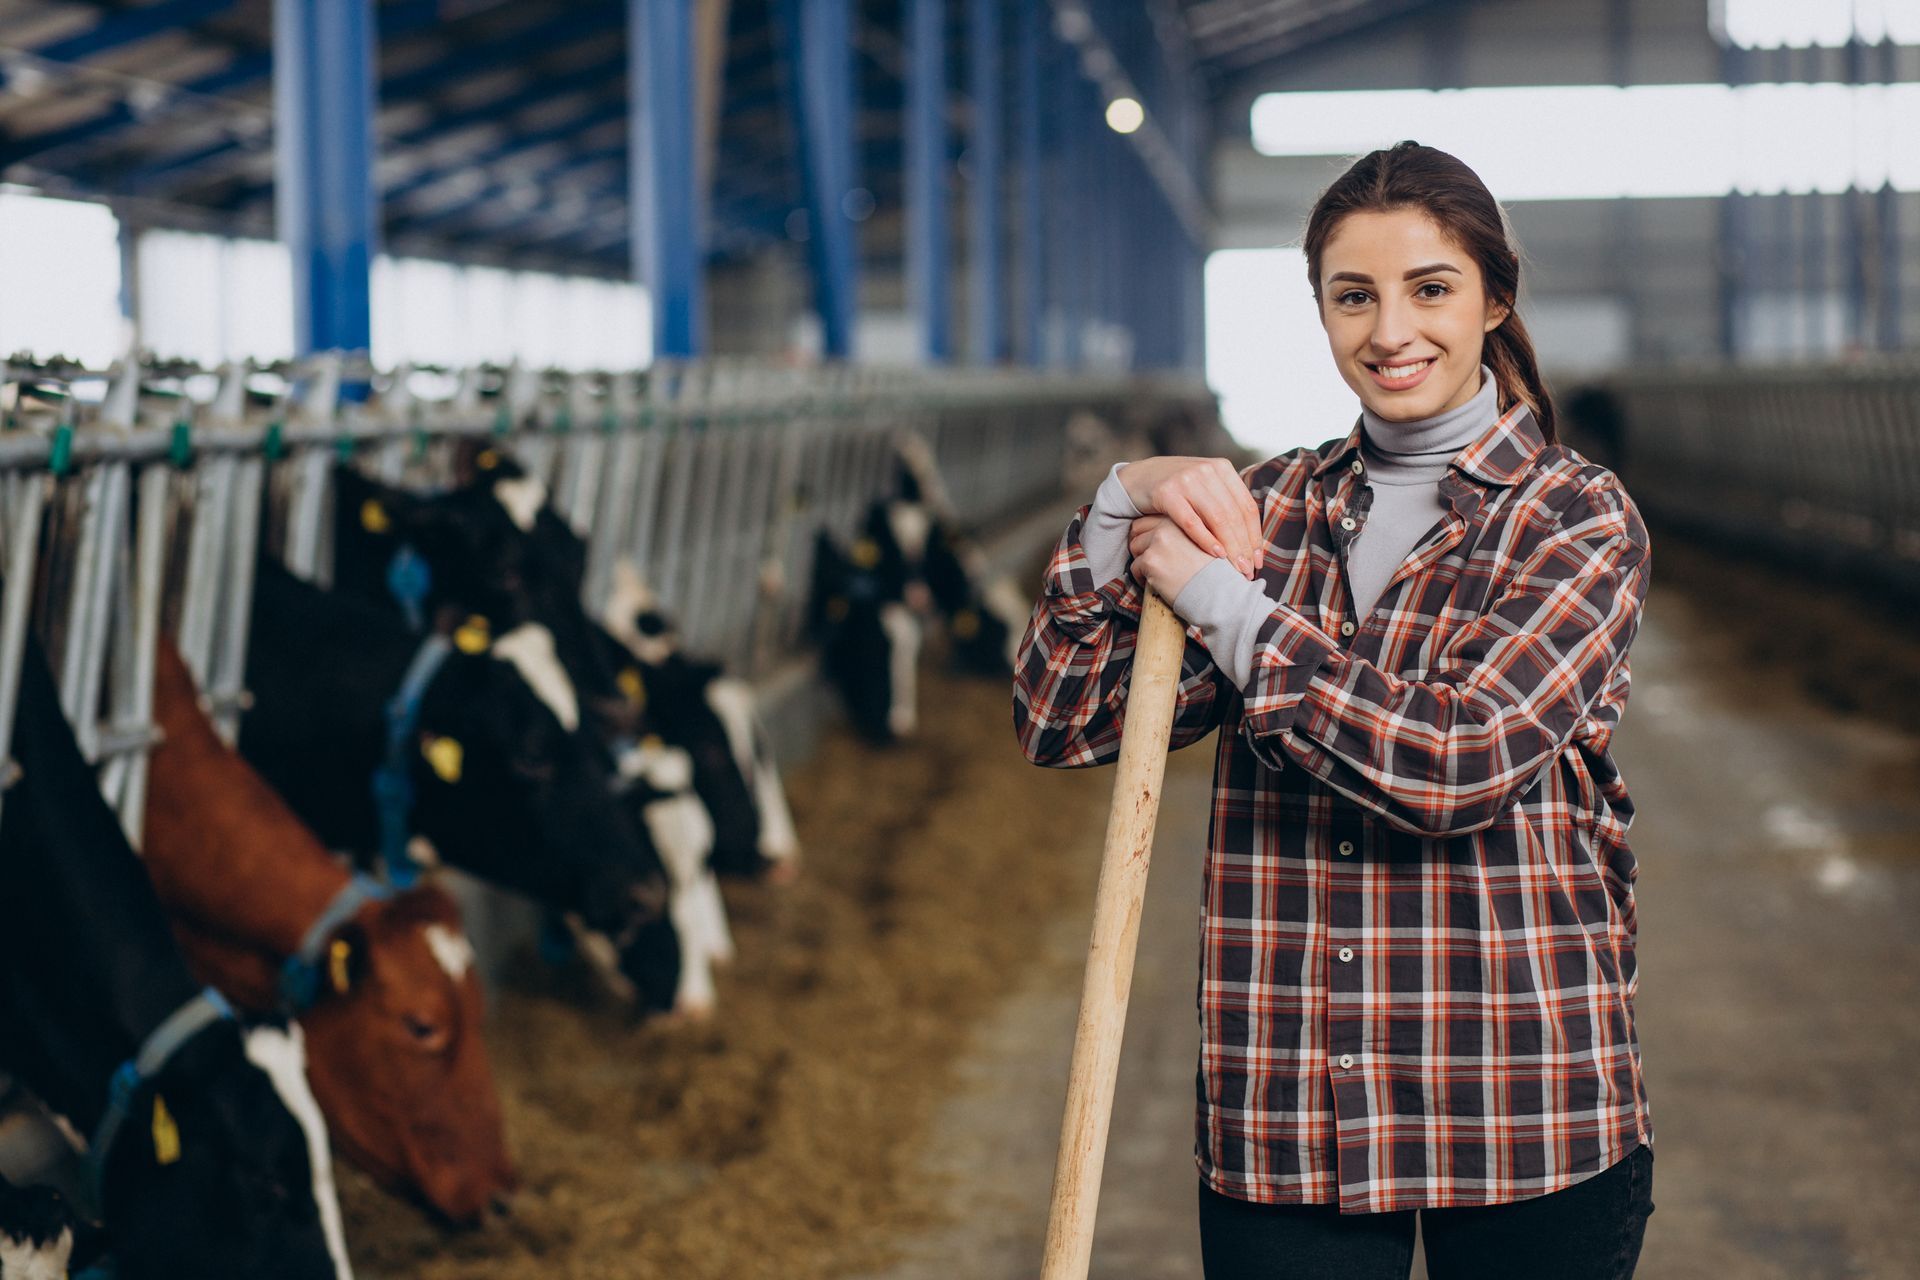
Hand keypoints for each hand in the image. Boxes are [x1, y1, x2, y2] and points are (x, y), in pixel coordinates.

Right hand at [1117, 456, 1261, 576]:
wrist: (1137, 478)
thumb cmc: (1176, 489)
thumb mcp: (1204, 487)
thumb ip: (1225, 501)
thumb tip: (1252, 535)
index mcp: (1222, 468)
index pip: (1246, 506)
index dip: (1255, 535)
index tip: (1258, 559)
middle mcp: (1207, 471)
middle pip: (1234, 514)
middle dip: (1244, 546)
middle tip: (1248, 570)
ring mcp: (1187, 479)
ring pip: (1217, 518)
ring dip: (1229, 546)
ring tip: (1235, 567)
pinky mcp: (1166, 492)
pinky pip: (1191, 521)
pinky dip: (1205, 539)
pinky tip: (1215, 554)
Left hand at [1127, 515, 1214, 602]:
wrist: (1219, 590)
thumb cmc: (1217, 570)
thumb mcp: (1205, 541)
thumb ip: (1187, 534)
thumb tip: (1168, 540)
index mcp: (1179, 520)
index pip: (1151, 519)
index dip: (1148, 532)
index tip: (1152, 546)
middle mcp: (1167, 527)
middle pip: (1137, 529)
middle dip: (1140, 543)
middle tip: (1147, 559)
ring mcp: (1158, 543)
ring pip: (1135, 548)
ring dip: (1140, 560)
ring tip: (1152, 573)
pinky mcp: (1151, 561)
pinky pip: (1135, 568)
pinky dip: (1141, 577)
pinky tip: (1153, 584)